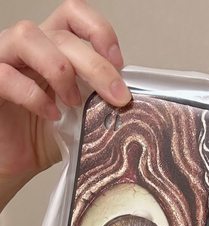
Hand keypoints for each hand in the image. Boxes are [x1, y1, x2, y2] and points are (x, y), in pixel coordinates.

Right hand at [0, 0, 130, 191]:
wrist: (12, 163)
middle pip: (62, 33)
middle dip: (96, 65)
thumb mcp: (80, 119)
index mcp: (53, 47)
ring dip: (59, 69)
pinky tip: (50, 115)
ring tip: (72, 102)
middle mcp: (29, 47)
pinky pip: (6, 74)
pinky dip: (33, 95)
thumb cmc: (42, 138)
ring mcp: (5, 60)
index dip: (99, 31)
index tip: (119, 64)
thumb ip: (99, 104)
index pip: (74, 15)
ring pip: (28, 36)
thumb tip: (132, 106)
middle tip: (117, 96)